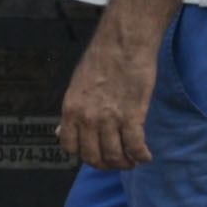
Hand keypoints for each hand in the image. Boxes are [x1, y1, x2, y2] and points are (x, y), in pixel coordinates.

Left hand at [58, 27, 157, 170]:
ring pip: (114, 155)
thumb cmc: (103, 59)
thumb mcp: (76, 86)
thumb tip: (60, 131)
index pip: (70, 147)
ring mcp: (109, 119)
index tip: (94, 154)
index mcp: (71, 109)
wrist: (124, 42)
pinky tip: (146, 156)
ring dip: (124, 163)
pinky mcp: (132, 116)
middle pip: (93, 156)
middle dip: (105, 164)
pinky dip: (141, 156)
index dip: (83, 155)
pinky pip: (135, 146)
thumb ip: (72, 111)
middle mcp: (87, 118)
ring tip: (132, 161)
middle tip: (116, 162)